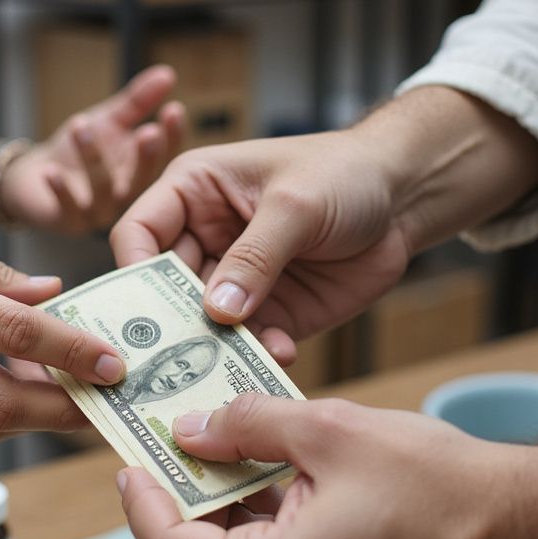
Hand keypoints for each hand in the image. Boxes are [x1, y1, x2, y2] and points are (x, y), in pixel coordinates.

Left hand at [1, 64, 184, 234]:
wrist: (32, 177)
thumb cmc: (75, 151)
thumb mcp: (108, 120)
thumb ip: (137, 102)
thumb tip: (168, 73)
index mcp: (137, 171)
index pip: (163, 156)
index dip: (171, 135)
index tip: (174, 109)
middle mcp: (122, 196)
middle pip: (141, 180)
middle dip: (146, 157)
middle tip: (149, 132)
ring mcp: (96, 211)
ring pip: (102, 190)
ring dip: (92, 157)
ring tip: (81, 124)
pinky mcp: (67, 221)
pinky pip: (67, 208)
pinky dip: (60, 190)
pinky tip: (52, 171)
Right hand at [110, 133, 410, 364]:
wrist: (405, 197)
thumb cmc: (343, 173)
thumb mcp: (296, 203)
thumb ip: (255, 255)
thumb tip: (217, 311)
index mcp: (192, 193)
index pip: (139, 233)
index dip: (132, 270)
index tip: (140, 310)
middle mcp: (203, 238)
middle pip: (163, 289)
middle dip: (169, 323)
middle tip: (175, 358)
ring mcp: (235, 280)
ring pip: (203, 324)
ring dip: (215, 347)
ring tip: (231, 365)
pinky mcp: (269, 311)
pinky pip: (249, 342)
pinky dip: (259, 354)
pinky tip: (281, 353)